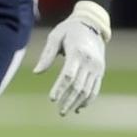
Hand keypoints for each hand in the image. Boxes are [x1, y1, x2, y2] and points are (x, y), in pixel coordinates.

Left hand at [32, 1, 109, 115]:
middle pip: (79, 85)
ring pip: (88, 89)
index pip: (68, 75)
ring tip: (65, 111)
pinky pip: (95, 88)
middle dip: (69, 100)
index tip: (52, 99)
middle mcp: (90, 61)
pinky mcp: (100, 71)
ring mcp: (97, 67)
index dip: (60, 88)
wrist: (92, 24)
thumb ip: (46, 55)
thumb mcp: (55, 37)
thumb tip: (36, 72)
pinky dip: (88, 99)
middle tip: (59, 111)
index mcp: (77, 52)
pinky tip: (79, 108)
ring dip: (77, 102)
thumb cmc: (68, 30)